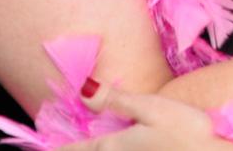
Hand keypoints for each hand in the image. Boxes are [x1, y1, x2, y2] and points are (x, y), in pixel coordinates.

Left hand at [58, 86, 232, 149]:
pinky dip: (111, 150)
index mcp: (113, 145)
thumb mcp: (152, 107)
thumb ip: (117, 100)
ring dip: (96, 149)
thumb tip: (82, 89)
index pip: (77, 148)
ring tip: (94, 144)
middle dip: (76, 150)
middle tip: (64, 146)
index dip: (59, 148)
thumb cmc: (187, 131)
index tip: (45, 148)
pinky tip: (128, 146)